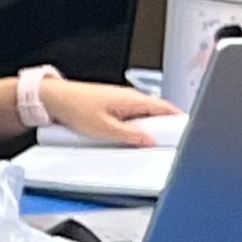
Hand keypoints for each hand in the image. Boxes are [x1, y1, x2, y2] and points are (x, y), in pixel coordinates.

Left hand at [47, 77, 177, 145]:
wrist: (55, 99)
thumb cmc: (76, 107)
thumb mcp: (106, 129)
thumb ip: (130, 136)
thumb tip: (149, 141)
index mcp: (134, 99)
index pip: (166, 108)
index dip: (178, 120)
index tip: (185, 133)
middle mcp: (130, 97)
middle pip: (157, 113)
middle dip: (163, 127)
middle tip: (166, 144)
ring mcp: (122, 100)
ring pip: (143, 116)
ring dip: (148, 128)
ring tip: (146, 143)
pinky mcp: (112, 105)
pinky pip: (131, 116)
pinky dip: (135, 126)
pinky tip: (129, 137)